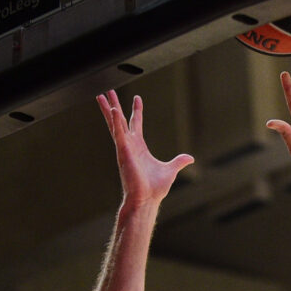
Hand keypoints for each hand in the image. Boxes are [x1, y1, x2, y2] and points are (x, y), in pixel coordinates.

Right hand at [96, 90, 193, 206]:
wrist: (147, 199)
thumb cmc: (154, 188)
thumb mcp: (170, 170)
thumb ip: (178, 161)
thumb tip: (190, 158)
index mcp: (139, 147)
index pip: (136, 124)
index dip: (136, 111)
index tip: (137, 98)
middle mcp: (130, 145)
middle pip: (120, 120)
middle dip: (115, 105)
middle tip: (108, 91)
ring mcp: (125, 148)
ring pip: (114, 124)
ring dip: (108, 109)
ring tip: (101, 94)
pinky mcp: (123, 152)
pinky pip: (118, 134)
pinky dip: (115, 122)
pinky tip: (112, 110)